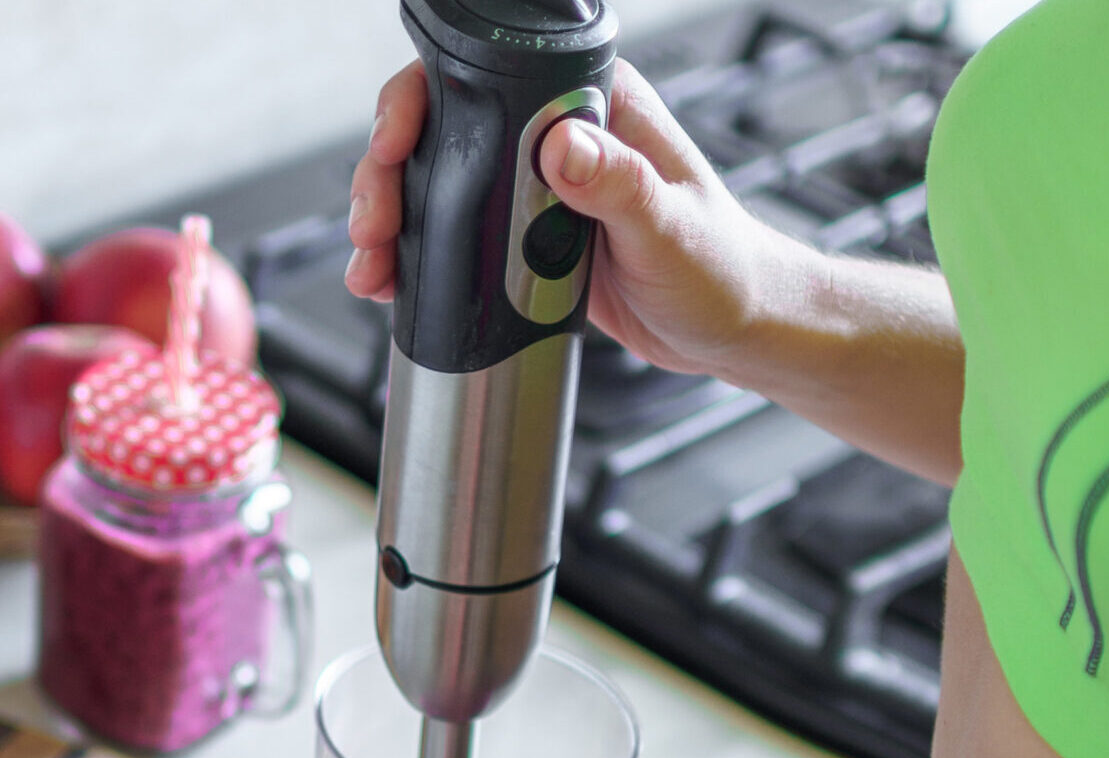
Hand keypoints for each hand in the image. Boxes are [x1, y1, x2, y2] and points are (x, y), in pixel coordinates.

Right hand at [346, 57, 790, 379]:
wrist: (735, 329)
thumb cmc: (722, 269)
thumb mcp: (668, 228)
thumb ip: (617, 185)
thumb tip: (561, 146)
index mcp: (596, 106)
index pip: (491, 77)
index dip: (427, 102)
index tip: (397, 143)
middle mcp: (559, 137)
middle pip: (446, 128)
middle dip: (392, 170)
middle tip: (375, 220)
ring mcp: (537, 189)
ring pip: (440, 183)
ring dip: (396, 217)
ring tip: (374, 261)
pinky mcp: (526, 239)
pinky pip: (457, 236)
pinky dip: (418, 257)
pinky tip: (393, 280)